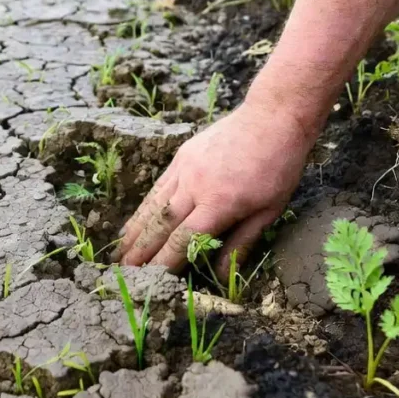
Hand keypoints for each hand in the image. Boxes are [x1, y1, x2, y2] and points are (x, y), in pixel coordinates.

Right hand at [118, 98, 316, 276]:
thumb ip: (241, 242)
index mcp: (218, 204)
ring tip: (120, 250)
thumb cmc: (278, 167)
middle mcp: (195, 187)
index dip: (165, 262)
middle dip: (141, 250)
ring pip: (153, 205)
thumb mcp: (269, 210)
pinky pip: (158, 187)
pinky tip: (136, 219)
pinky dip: (144, 206)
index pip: (183, 240)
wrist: (272, 117)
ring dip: (135, 230)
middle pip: (161, 224)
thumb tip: (221, 275)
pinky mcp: (182, 157)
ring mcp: (185, 169)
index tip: (151, 280)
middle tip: (124, 271)